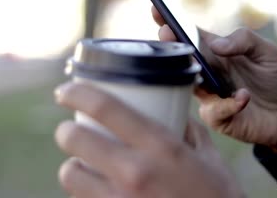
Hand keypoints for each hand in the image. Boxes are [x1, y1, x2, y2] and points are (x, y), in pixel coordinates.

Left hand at [54, 82, 241, 197]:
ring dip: (74, 166)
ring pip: (70, 174)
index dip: (77, 92)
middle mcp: (135, 172)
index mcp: (160, 147)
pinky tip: (99, 190)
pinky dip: (85, 193)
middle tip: (73, 129)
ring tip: (84, 164)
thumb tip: (175, 114)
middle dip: (67, 130)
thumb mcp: (209, 159)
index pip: (106, 107)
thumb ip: (190, 131)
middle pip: (74, 138)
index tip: (66, 90)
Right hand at [152, 7, 276, 148]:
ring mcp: (208, 95)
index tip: (156, 9)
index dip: (171, 23)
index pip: (189, 34)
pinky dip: (228, 103)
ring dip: (194, 74)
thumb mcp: (266, 52)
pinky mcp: (217, 117)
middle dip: (171, 45)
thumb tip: (216, 45)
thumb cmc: (274, 79)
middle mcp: (207, 72)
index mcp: (215, 52)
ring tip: (201, 66)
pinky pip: (213, 110)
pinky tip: (243, 97)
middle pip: (182, 58)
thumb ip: (244, 40)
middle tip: (166, 34)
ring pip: (189, 84)